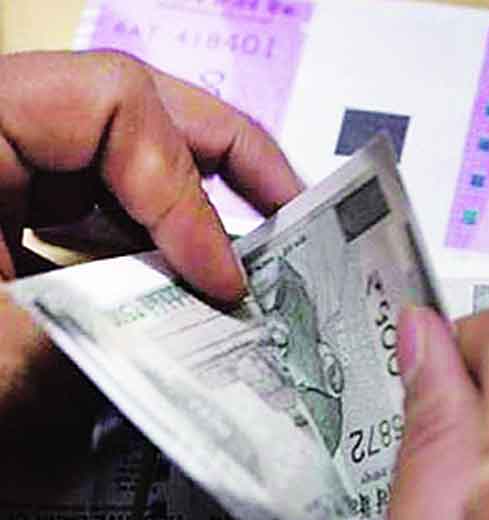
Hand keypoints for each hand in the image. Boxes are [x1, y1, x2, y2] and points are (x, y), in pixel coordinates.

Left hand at [0, 50, 299, 491]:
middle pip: (128, 106)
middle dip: (222, 156)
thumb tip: (205, 322)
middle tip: (291, 208)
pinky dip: (139, 243)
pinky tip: (171, 287)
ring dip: (187, 204)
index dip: (184, 188)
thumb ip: (103, 332)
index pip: (112, 104)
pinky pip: (84, 208)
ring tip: (245, 253)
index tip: (222, 279)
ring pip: (114, 157)